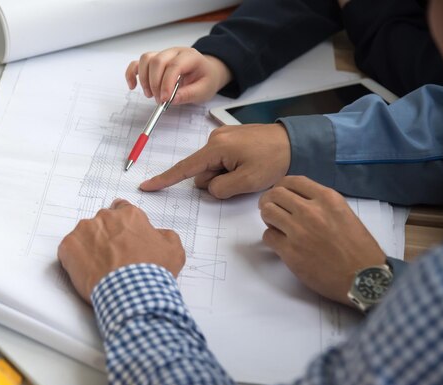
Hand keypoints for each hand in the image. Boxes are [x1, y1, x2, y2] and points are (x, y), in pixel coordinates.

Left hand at [57, 199, 185, 302]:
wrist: (131, 294)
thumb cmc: (152, 273)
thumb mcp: (173, 251)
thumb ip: (165, 235)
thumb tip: (159, 234)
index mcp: (129, 215)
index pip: (122, 209)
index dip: (123, 224)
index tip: (122, 235)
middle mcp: (105, 218)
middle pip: (102, 223)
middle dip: (106, 236)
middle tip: (113, 257)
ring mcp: (84, 231)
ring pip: (84, 236)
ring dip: (90, 247)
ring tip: (100, 268)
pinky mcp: (68, 247)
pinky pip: (69, 251)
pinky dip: (75, 260)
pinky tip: (88, 272)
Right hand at [125, 47, 231, 104]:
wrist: (206, 72)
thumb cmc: (206, 79)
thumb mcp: (204, 90)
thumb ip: (190, 94)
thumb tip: (173, 99)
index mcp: (190, 56)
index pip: (174, 66)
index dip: (167, 83)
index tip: (165, 99)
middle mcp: (175, 52)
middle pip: (157, 61)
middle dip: (155, 83)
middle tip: (160, 100)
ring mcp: (163, 54)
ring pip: (146, 59)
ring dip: (144, 79)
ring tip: (151, 95)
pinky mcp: (154, 61)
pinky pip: (138, 63)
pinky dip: (132, 74)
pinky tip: (133, 86)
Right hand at [140, 123, 290, 198]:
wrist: (295, 142)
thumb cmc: (273, 160)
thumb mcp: (246, 182)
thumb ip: (220, 189)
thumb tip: (209, 187)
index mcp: (217, 147)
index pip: (185, 168)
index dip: (165, 179)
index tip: (147, 186)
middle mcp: (215, 138)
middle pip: (202, 172)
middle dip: (216, 181)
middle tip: (243, 179)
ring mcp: (223, 137)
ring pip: (213, 168)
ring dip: (226, 175)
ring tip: (249, 170)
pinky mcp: (231, 139)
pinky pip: (222, 160)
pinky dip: (231, 168)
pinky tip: (249, 165)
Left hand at [259, 176, 385, 306]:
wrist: (363, 278)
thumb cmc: (359, 249)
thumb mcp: (345, 214)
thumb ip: (322, 204)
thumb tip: (299, 202)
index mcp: (327, 199)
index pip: (293, 181)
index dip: (281, 186)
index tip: (280, 194)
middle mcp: (310, 211)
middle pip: (275, 194)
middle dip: (269, 200)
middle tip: (272, 209)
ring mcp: (298, 231)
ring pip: (267, 212)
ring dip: (268, 218)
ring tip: (276, 225)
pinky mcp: (289, 251)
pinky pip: (268, 236)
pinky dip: (271, 238)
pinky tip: (280, 243)